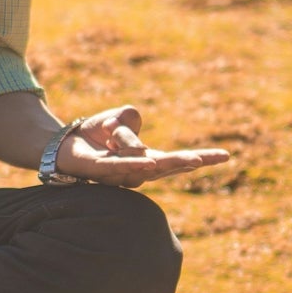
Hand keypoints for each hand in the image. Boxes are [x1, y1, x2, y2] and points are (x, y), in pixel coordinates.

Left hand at [57, 105, 229, 186]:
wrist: (65, 142)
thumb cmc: (97, 132)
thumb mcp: (121, 117)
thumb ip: (131, 121)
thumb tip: (132, 141)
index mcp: (147, 160)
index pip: (178, 161)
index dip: (202, 159)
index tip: (226, 156)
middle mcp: (136, 172)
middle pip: (165, 168)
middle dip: (182, 163)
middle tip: (200, 159)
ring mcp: (119, 175)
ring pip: (134, 154)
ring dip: (124, 139)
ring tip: (110, 131)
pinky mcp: (99, 172)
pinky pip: (118, 168)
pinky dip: (133, 164)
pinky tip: (148, 162)